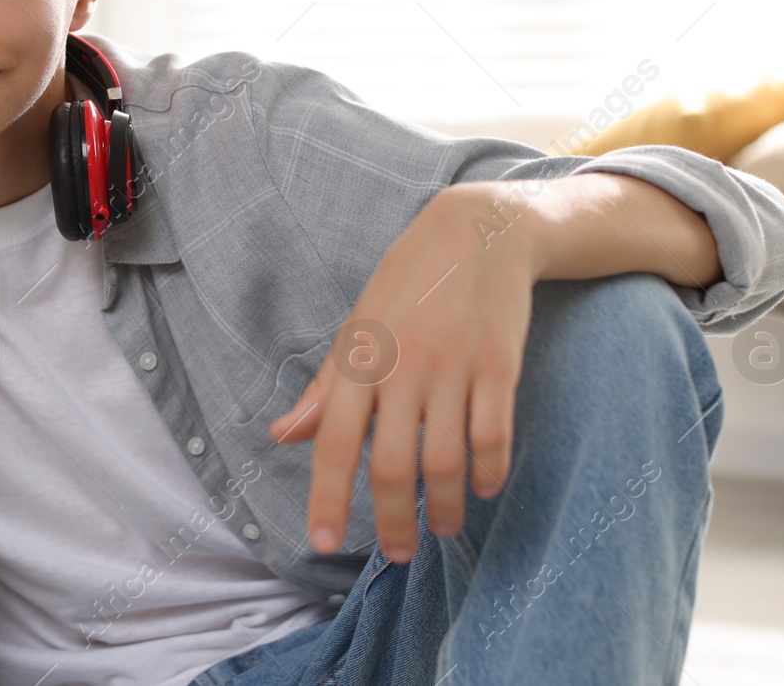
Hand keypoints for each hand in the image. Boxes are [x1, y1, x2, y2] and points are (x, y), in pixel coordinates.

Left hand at [268, 182, 539, 563]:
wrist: (477, 229)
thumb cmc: (407, 283)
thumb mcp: (357, 327)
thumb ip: (326, 388)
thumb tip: (283, 435)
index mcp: (361, 359)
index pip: (336, 441)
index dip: (327, 496)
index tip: (322, 542)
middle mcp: (404, 366)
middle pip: (392, 464)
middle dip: (392, 521)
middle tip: (398, 555)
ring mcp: (454, 366)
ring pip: (446, 460)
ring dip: (443, 507)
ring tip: (442, 528)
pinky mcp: (499, 364)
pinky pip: (494, 435)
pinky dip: (489, 472)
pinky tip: (483, 488)